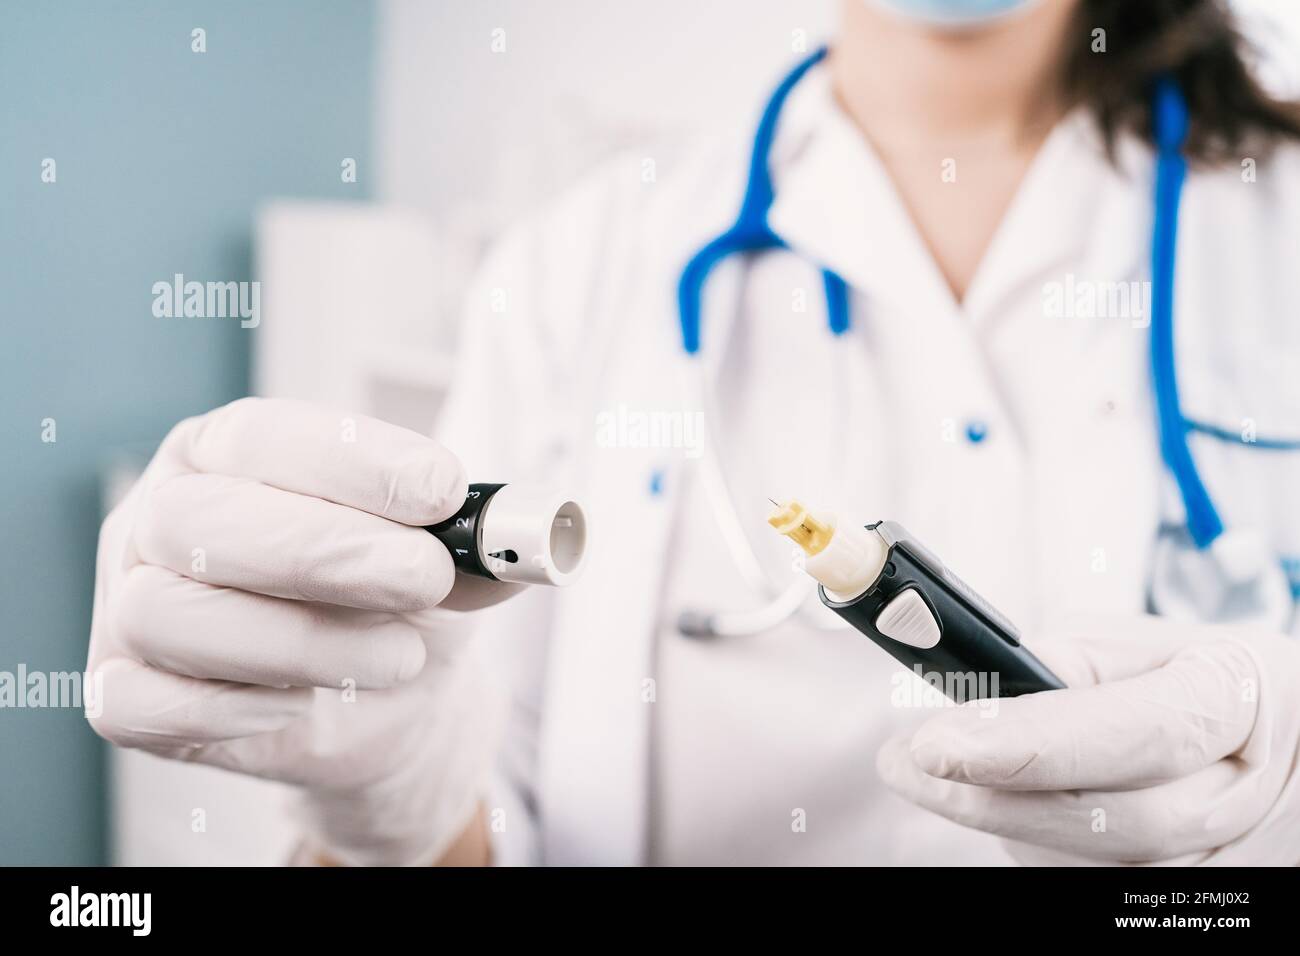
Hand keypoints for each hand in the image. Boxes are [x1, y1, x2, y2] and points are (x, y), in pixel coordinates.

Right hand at [87, 397, 515, 864]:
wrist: (384, 701)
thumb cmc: (400, 602)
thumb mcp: (449, 562)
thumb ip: (474, 546)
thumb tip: (516, 540)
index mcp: (226, 454)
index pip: (262, 435)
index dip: (351, 460)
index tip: (441, 488)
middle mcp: (163, 517)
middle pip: (202, 520)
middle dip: (326, 549)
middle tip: (424, 575)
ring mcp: (128, 603)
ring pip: (171, 613)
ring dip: (303, 639)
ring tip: (398, 655)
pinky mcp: (123, 693)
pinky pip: (145, 703)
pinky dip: (233, 707)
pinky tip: (302, 704)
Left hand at [876, 614, 1299, 864]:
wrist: (1278, 736)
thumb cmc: (1194, 677)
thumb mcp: (1140, 643)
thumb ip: (1065, 666)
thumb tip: (976, 693)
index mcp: (1234, 696)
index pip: (1137, 731)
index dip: (1030, 744)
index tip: (937, 743)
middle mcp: (1244, 790)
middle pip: (1116, 819)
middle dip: (991, 797)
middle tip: (907, 763)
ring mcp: (1230, 856)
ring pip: (1099, 864)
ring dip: (1007, 822)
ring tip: (952, 776)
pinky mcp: (1197, 895)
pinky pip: (1095, 882)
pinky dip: (1036, 846)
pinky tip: (1009, 808)